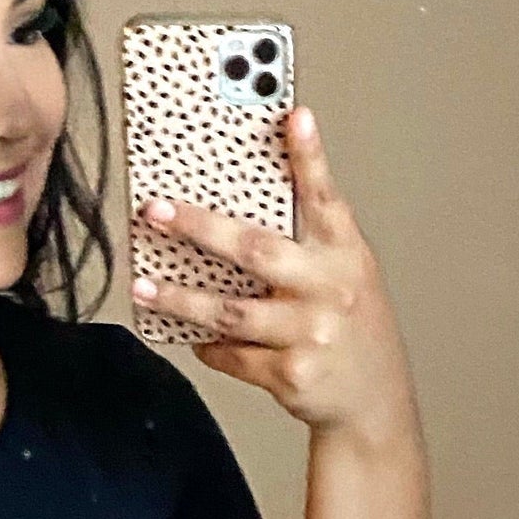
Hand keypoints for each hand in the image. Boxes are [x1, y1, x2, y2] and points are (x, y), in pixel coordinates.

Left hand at [131, 106, 417, 447]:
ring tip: (144, 288)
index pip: (325, 197)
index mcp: (346, 254)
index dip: (310, 157)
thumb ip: (309, 243)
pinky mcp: (291, 374)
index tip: (294, 117)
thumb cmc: (353, 328)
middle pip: (255, 250)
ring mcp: (310, 333)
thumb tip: (239, 211)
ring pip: (230, 311)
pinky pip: (234, 355)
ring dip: (180, 300)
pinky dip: (210, 346)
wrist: (374, 401)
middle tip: (156, 211)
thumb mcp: (347, 275)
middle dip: (199, 228)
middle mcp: (330, 288)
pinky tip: (196, 338)